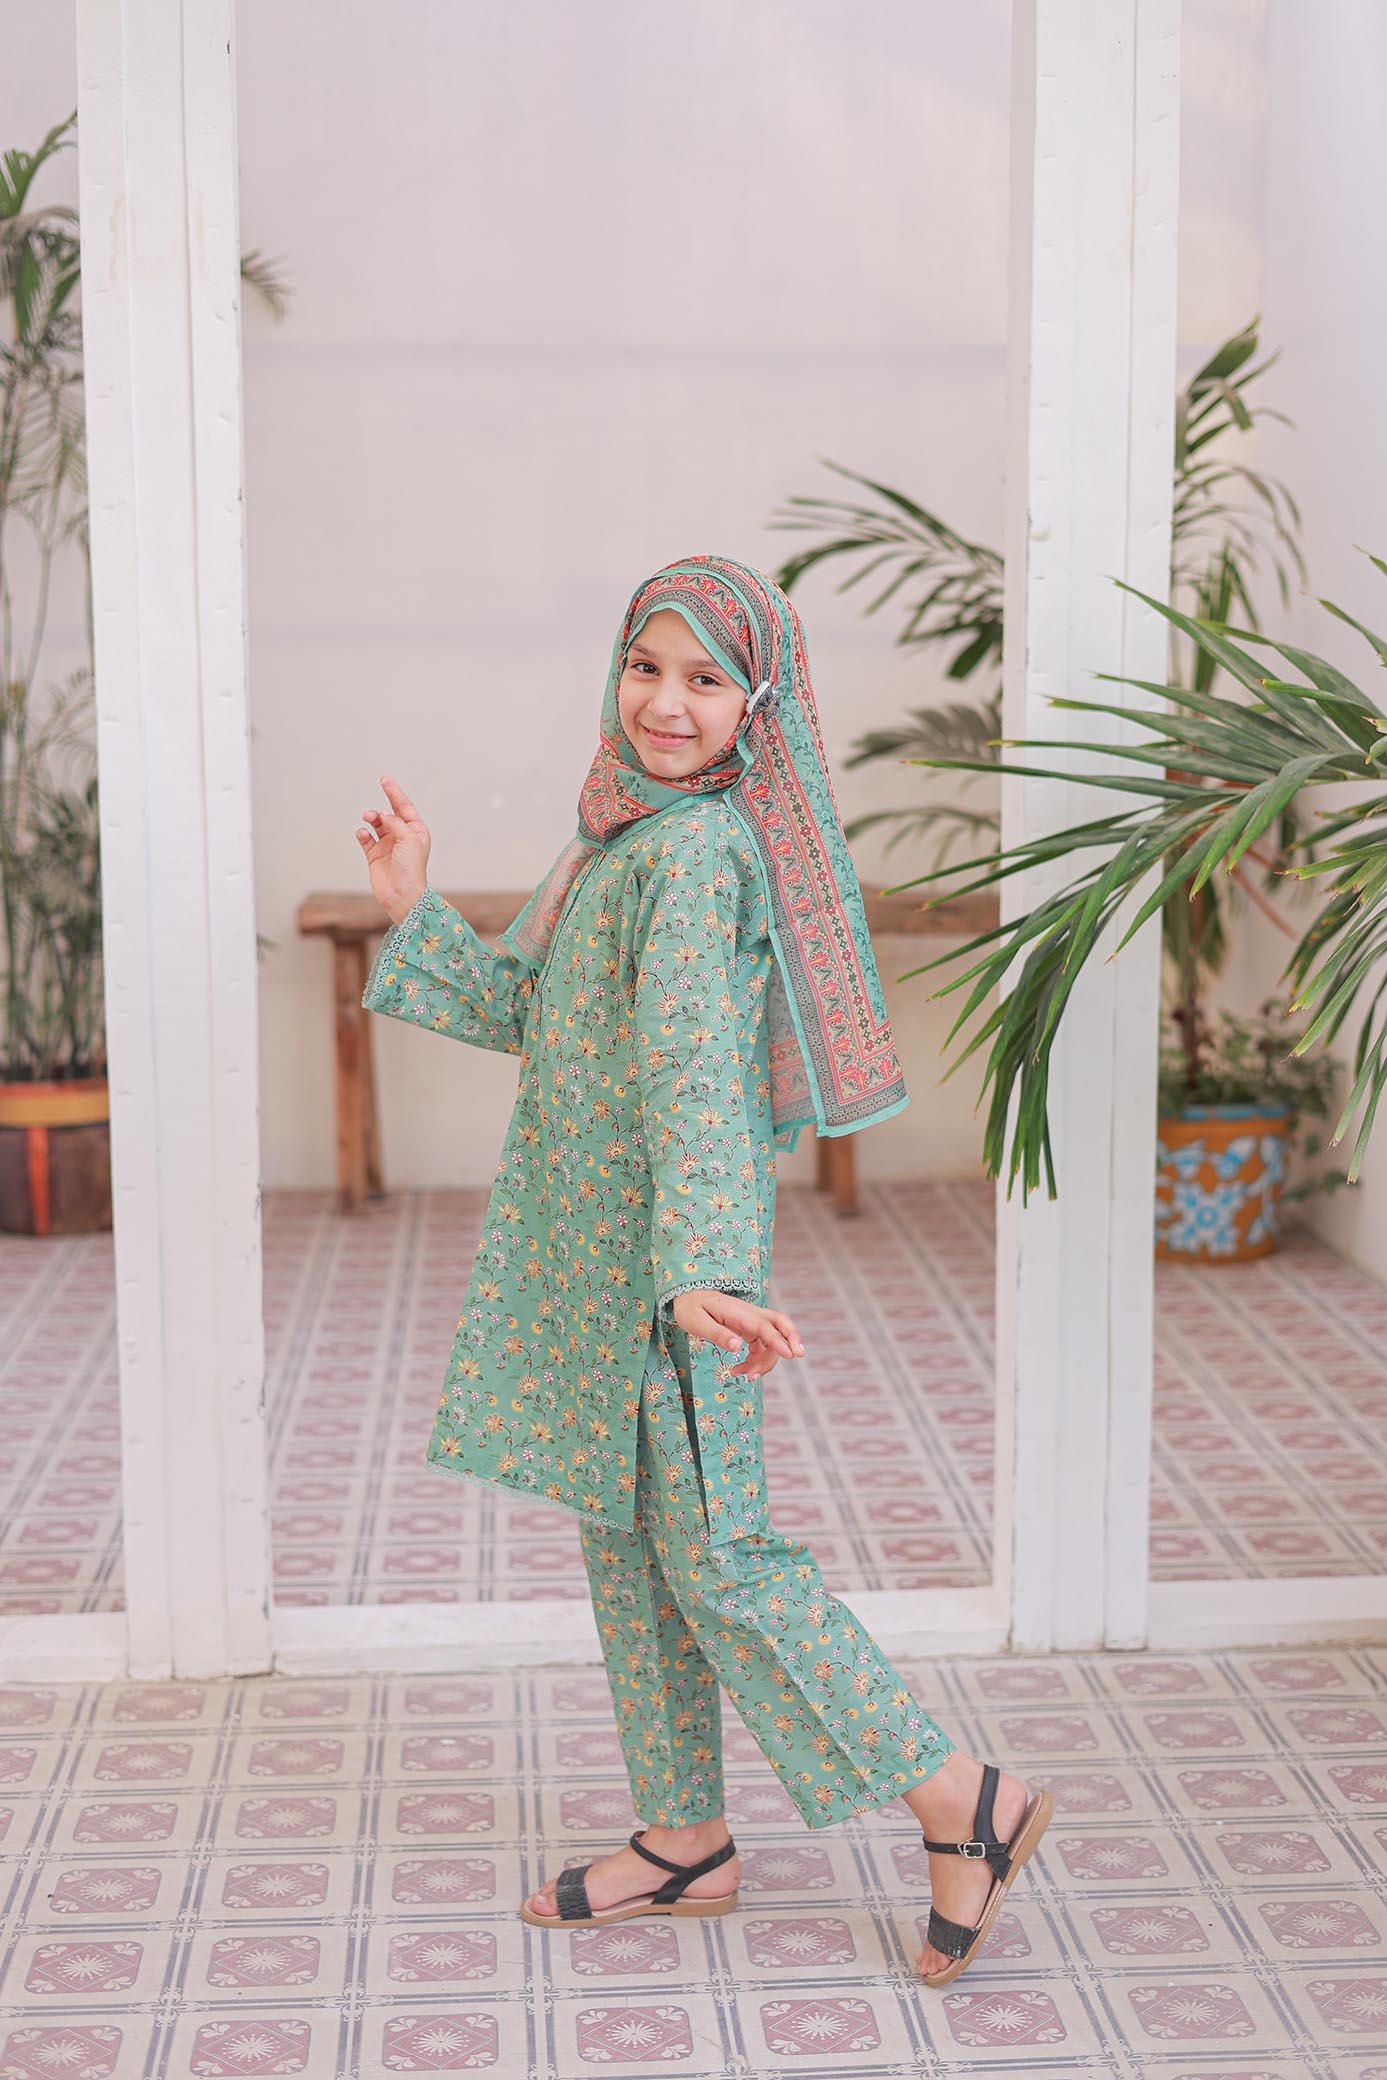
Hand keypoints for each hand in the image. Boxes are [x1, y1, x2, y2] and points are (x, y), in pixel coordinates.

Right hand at [356, 774, 431, 924]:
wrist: (402, 894)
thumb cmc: (411, 868)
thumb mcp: (408, 839)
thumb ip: (395, 822)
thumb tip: (383, 814)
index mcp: (416, 831)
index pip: (404, 807)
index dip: (395, 793)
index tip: (385, 779)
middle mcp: (402, 837)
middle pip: (390, 814)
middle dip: (382, 806)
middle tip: (374, 806)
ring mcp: (388, 846)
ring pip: (377, 824)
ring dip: (372, 818)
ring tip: (368, 818)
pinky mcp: (375, 856)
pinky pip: (366, 839)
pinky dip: (363, 834)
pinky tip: (363, 833)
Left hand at [671, 1290, 804, 1377]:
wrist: (688, 1297)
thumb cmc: (691, 1308)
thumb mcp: (697, 1323)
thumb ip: (718, 1334)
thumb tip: (737, 1347)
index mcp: (739, 1312)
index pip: (765, 1326)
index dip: (779, 1341)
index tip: (791, 1355)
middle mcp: (750, 1315)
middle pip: (781, 1323)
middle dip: (793, 1338)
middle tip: (798, 1356)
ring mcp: (751, 1322)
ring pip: (772, 1339)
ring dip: (767, 1360)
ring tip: (748, 1377)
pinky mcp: (748, 1329)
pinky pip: (760, 1346)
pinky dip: (755, 1361)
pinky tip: (739, 1371)